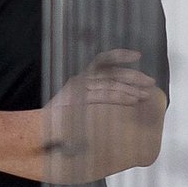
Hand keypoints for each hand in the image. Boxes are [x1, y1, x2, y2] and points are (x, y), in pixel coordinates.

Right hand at [45, 50, 161, 151]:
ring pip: (110, 83)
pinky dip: (120, 96)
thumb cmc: (57, 124)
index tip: (137, 56)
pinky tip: (133, 101)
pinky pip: (104, 95)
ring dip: (130, 88)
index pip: (102, 60)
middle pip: (111, 71)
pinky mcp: (77, 98)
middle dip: (133, 75)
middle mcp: (79, 79)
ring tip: (145, 95)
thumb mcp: (77, 108)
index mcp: (80, 79)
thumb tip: (118, 105)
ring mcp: (77, 88)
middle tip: (150, 82)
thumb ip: (93, 101)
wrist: (37, 130)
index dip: (119, 55)